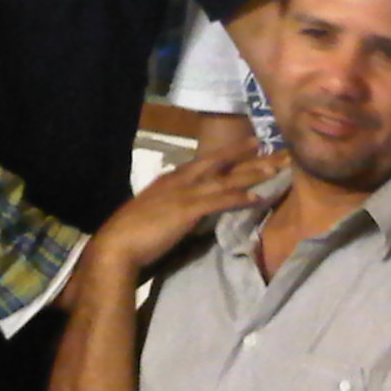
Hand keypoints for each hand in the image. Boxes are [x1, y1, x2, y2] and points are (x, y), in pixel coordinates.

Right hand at [90, 143, 284, 275]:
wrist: (115, 247)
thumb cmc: (129, 237)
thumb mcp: (151, 215)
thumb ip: (168, 211)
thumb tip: (180, 215)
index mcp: (168, 182)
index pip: (202, 164)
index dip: (224, 156)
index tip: (241, 148)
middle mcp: (178, 181)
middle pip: (218, 163)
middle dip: (244, 153)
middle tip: (267, 143)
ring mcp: (184, 194)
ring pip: (225, 179)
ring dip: (252, 172)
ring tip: (276, 166)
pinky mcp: (188, 210)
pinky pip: (221, 201)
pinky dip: (240, 197)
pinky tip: (259, 196)